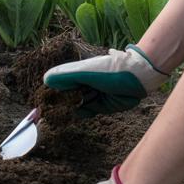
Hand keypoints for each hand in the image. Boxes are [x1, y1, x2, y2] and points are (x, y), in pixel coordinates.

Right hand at [43, 44, 168, 116]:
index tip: (48, 100)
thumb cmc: (110, 71)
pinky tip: (91, 105)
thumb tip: (46, 80)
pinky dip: (85, 112)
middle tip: (69, 100)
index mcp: (74, 74)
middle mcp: (79, 85)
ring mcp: (88, 95)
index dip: (51, 93)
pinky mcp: (98, 106)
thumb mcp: (85, 72)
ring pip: (73, 106)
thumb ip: (65, 76)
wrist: (137, 79)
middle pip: (63, 98)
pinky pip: (85, 113)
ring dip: (77, 106)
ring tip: (90, 96)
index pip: (56, 85)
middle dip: (63, 102)